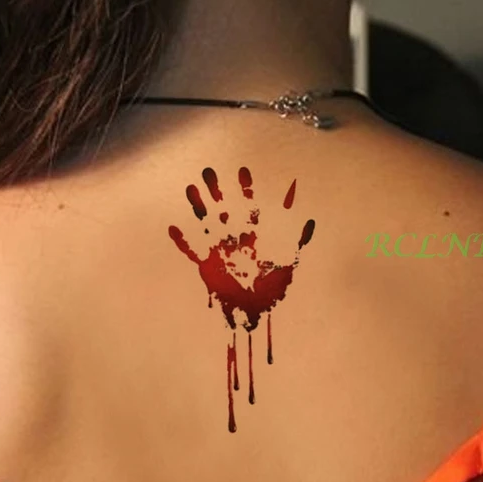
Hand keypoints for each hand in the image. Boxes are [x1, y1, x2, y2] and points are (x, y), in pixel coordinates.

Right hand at [169, 167, 314, 330]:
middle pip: (223, 206)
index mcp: (253, 234)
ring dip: (198, 206)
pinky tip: (173, 228)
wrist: (255, 310)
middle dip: (217, 189)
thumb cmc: (273, 287)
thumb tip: (309, 219)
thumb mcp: (289, 262)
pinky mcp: (207, 264)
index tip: (243, 171)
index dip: (246, 189)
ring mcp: (218, 248)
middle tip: (210, 171)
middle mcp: (234, 236)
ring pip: (205, 222)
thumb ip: (298, 239)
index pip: (249, 205)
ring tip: (191, 188)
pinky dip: (182, 241)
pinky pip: (192, 251)